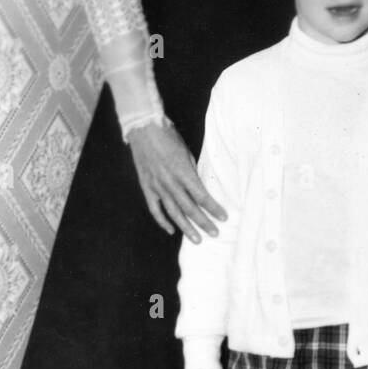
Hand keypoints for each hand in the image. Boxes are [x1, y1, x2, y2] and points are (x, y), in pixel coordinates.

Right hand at [127, 121, 225, 242]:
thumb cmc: (168, 137)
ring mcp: (157, 186)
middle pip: (190, 208)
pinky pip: (155, 209)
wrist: (143, 128)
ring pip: (173, 212)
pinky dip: (162, 221)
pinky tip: (171, 230)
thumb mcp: (186, 151)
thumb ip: (192, 171)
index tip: (223, 217)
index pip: (202, 196)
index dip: (213, 208)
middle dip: (204, 222)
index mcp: (183, 171)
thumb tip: (200, 187)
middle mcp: (170, 182)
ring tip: (197, 240)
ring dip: (186, 228)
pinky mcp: (146, 187)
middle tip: (215, 233)